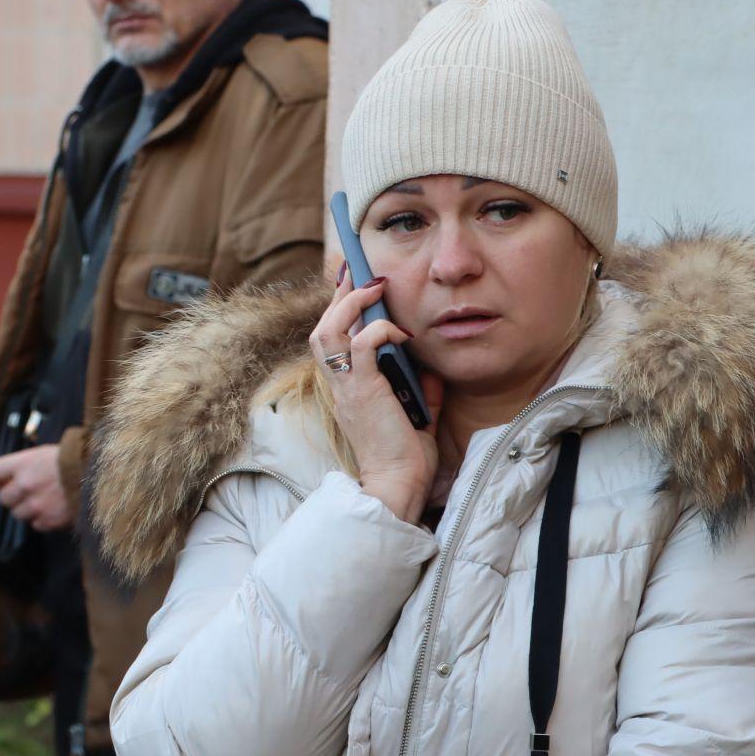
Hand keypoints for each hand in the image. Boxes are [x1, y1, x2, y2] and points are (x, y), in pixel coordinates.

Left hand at [0, 443, 74, 531]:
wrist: (99, 474)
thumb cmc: (72, 460)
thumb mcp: (44, 454)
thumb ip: (24, 465)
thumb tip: (8, 478)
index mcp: (22, 464)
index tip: (2, 481)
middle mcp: (24, 485)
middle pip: (3, 498)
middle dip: (13, 497)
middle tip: (28, 492)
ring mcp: (35, 505)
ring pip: (18, 514)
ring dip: (28, 509)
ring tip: (44, 500)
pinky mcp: (48, 521)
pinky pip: (36, 524)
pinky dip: (43, 520)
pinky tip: (55, 509)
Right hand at [311, 271, 444, 524]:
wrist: (398, 484)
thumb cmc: (405, 456)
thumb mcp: (415, 411)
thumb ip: (418, 385)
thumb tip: (430, 363)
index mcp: (346, 387)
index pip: (332, 337)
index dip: (339, 307)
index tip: (352, 282)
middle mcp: (339, 383)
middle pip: (324, 325)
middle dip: (341, 294)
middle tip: (359, 270)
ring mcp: (346, 386)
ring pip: (330, 328)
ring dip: (351, 302)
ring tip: (373, 286)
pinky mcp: (361, 390)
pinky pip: (362, 343)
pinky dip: (380, 329)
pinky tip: (402, 332)